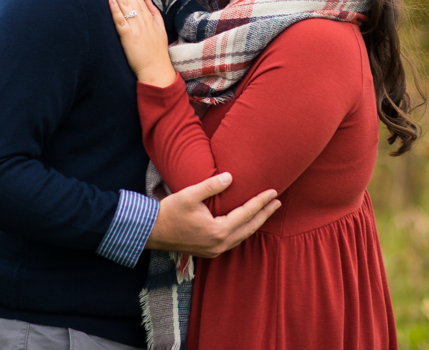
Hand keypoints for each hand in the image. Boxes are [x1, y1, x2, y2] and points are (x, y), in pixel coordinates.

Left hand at [105, 0, 175, 86]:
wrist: (157, 69)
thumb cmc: (157, 51)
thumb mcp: (160, 28)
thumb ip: (154, 12)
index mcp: (148, 16)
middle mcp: (142, 18)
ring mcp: (135, 26)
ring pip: (124, 4)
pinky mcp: (128, 36)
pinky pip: (121, 21)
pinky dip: (116, 10)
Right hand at [146, 173, 280, 257]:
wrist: (151, 232)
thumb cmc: (169, 212)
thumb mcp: (190, 195)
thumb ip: (211, 186)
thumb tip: (230, 177)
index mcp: (218, 231)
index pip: (246, 214)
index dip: (261, 202)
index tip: (274, 192)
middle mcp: (219, 244)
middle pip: (249, 228)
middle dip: (264, 214)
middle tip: (278, 202)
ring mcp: (214, 250)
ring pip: (242, 236)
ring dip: (255, 223)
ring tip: (266, 211)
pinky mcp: (208, 251)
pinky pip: (233, 240)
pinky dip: (243, 231)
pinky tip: (245, 224)